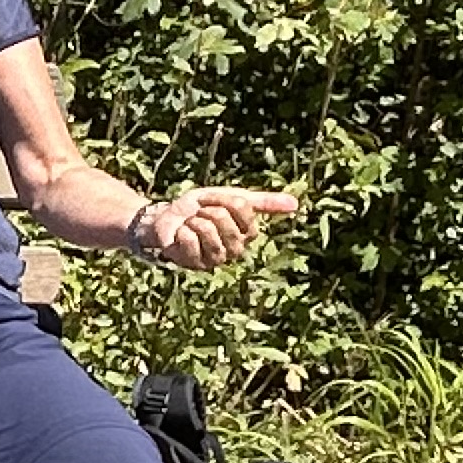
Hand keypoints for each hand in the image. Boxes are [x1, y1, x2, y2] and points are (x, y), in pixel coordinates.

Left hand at [139, 186, 300, 270]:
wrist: (166, 219)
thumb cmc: (199, 209)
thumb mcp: (230, 199)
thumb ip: (262, 202)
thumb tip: (296, 204)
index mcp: (247, 234)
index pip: (242, 208)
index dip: (223, 199)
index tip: (212, 201)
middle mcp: (235, 250)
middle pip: (224, 218)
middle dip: (206, 209)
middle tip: (199, 215)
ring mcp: (215, 259)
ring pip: (207, 229)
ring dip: (193, 220)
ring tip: (191, 225)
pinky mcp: (195, 264)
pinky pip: (190, 238)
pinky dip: (182, 231)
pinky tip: (181, 236)